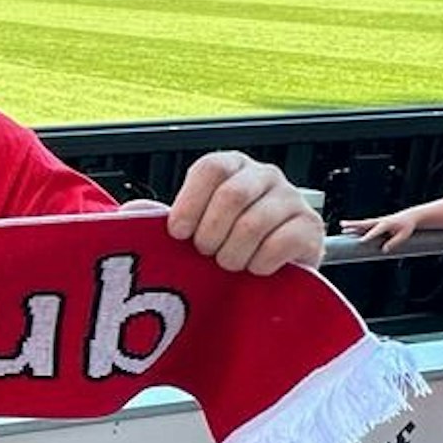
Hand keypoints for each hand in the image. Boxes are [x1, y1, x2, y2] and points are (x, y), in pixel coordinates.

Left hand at [166, 151, 325, 274]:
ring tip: (229, 264)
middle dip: (210, 234)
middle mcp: (265, 175)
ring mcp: (293, 199)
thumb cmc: (224, 244)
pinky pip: (282, 243)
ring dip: (233, 254)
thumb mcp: (192, 227)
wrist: (267, 275)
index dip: (190, 202)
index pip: (210, 168)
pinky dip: (260, 264)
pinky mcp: (311, 228)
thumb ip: (161, 218)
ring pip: (254, 223)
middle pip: (232, 195)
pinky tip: (255, 269)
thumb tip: (130, 212)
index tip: (178, 233)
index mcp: (232, 166)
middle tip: (206, 253)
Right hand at [340, 212, 415, 252]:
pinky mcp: (376, 223)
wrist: (409, 217)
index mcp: (387, 223)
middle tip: (344, 226)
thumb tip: (383, 250)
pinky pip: (363, 226)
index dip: (368, 235)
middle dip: (354, 225)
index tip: (361, 241)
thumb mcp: (404, 235)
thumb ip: (394, 243)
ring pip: (362, 224)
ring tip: (342, 227)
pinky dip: (355, 227)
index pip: (375, 230)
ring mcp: (377, 221)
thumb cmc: (407, 227)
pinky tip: (347, 230)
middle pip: (364, 223)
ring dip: (352, 225)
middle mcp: (380, 221)